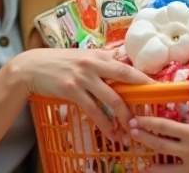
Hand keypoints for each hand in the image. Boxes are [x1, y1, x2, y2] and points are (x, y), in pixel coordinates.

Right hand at [10, 48, 150, 141]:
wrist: (31, 67)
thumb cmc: (59, 62)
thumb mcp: (82, 56)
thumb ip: (101, 60)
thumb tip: (121, 63)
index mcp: (98, 55)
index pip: (126, 66)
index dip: (143, 77)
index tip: (157, 87)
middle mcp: (94, 64)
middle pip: (125, 78)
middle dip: (141, 94)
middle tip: (152, 109)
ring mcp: (83, 77)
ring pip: (112, 98)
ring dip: (124, 116)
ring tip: (132, 129)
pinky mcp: (72, 91)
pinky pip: (94, 110)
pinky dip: (105, 124)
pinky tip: (111, 133)